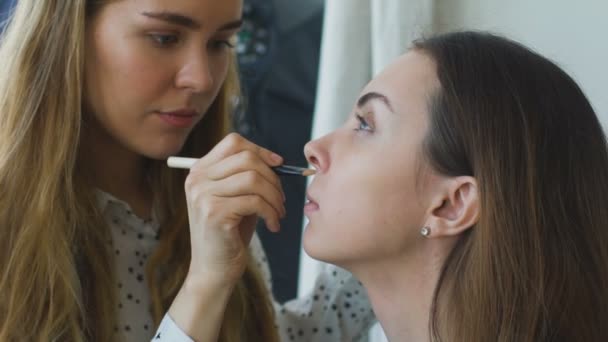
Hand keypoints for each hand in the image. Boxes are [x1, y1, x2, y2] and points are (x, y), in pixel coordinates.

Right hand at [183, 133, 285, 286]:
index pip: (233, 142)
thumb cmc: (230, 233)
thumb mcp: (236, 197)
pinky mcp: (214, 213)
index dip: (260, 150)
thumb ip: (247, 175)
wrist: (214, 269)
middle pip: (246, 158)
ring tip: (278, 213)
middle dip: (273, 177)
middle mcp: (197, 180)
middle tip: (280, 198)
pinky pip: (255, 201)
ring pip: (253, 179)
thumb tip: (275, 160)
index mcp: (199, 170)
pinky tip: (273, 225)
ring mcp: (203, 195)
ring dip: (274, 197)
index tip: (278, 165)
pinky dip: (271, 212)